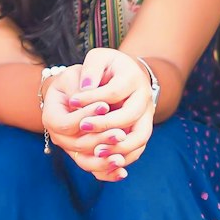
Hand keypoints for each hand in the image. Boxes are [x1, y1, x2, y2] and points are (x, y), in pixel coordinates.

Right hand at [41, 65, 130, 179]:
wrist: (75, 92)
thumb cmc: (75, 81)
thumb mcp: (74, 77)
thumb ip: (80, 86)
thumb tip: (90, 92)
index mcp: (51, 118)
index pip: (67, 124)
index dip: (85, 116)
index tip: (105, 105)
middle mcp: (58, 137)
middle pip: (78, 145)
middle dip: (100, 140)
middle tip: (120, 133)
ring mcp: (71, 148)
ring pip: (85, 161)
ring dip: (104, 161)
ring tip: (121, 157)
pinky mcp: (84, 155)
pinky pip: (94, 169)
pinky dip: (107, 173)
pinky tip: (122, 173)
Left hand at [64, 48, 155, 174]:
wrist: (128, 76)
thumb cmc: (109, 66)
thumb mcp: (99, 58)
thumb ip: (92, 69)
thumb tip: (84, 88)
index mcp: (133, 78)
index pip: (113, 92)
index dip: (91, 98)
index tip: (71, 101)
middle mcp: (145, 98)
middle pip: (130, 116)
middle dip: (105, 125)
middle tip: (82, 127)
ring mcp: (147, 116)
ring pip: (139, 138)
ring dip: (118, 147)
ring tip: (96, 152)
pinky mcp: (143, 130)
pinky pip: (137, 149)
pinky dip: (123, 158)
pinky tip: (104, 161)